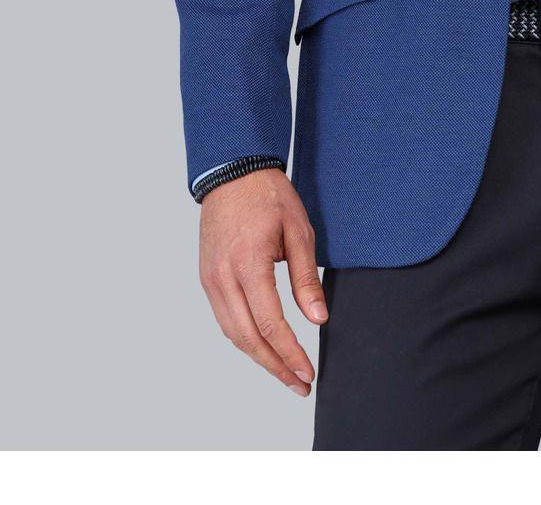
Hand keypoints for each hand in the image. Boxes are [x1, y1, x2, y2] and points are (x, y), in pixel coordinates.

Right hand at [199, 168, 327, 394]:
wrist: (232, 172)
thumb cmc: (269, 196)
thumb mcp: (298, 231)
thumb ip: (305, 278)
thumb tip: (318, 319)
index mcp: (248, 264)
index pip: (269, 324)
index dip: (290, 354)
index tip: (308, 372)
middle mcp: (223, 278)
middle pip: (247, 338)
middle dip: (275, 366)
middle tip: (300, 384)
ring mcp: (210, 280)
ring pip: (233, 333)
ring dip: (259, 357)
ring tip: (286, 372)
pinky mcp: (207, 278)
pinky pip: (225, 319)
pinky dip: (244, 338)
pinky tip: (264, 346)